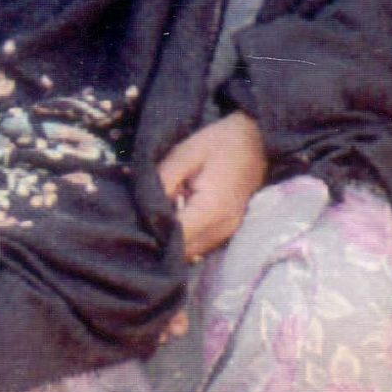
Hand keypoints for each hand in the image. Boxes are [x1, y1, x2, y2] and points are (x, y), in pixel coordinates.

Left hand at [155, 112, 265, 265]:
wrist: (256, 139)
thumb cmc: (219, 143)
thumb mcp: (184, 154)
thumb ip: (162, 182)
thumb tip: (142, 209)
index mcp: (212, 209)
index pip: (175, 238)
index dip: (152, 233)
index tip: (134, 221)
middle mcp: (223, 229)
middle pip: (183, 252)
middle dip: (160, 240)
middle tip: (141, 220)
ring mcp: (228, 233)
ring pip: (192, 252)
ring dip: (173, 241)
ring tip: (157, 217)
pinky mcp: (228, 231)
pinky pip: (201, 244)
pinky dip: (186, 238)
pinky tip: (174, 218)